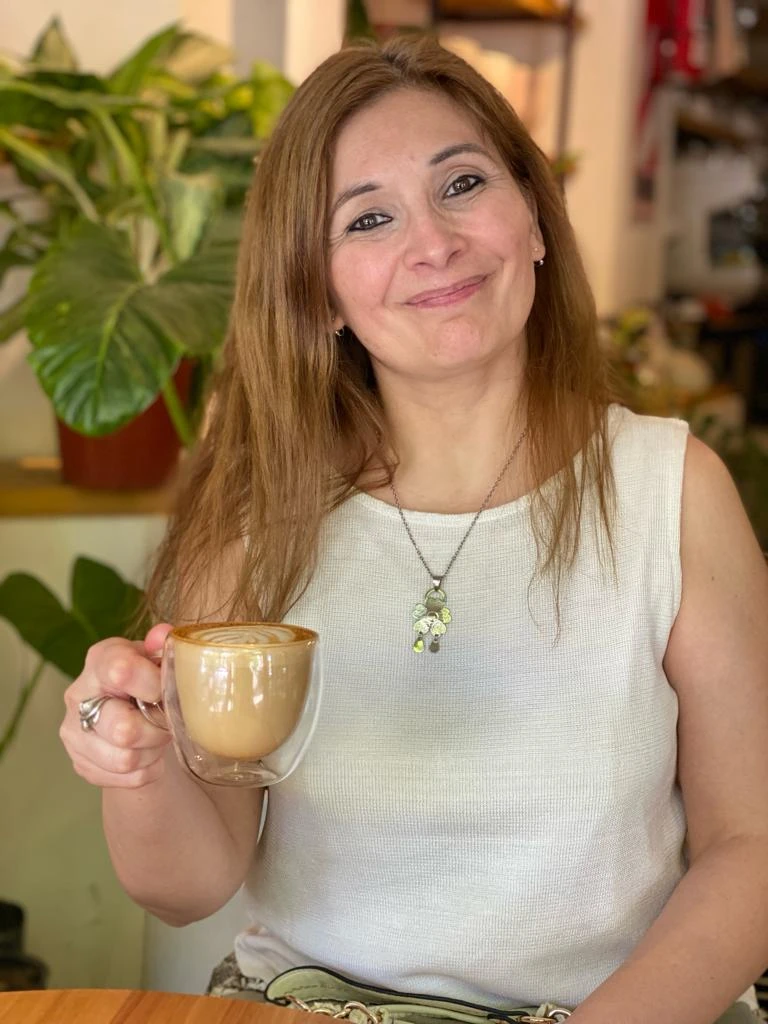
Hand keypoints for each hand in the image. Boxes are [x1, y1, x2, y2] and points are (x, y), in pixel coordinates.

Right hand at [60, 623, 173, 788]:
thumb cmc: (147, 679)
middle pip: (123, 728)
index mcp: (100, 660)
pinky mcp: (81, 763)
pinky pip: (127, 777)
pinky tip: (148, 753)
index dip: (153, 685)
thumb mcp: (157, 657)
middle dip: (157, 729)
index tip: (164, 690)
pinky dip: (147, 769)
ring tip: (157, 737)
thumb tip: (164, 634)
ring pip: (126, 758)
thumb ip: (163, 645)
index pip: (121, 671)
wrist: (131, 714)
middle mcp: (79, 695)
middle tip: (166, 721)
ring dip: (153, 750)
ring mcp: (75, 732)